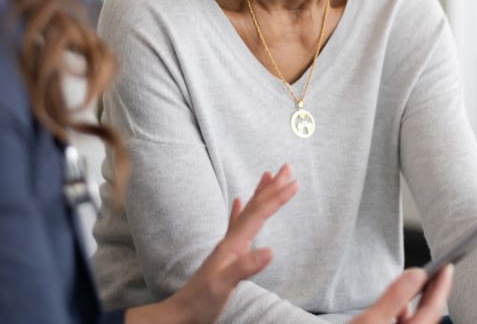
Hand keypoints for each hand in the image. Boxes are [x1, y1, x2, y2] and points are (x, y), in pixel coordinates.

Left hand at [125, 163, 297, 323]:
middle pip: (255, 206)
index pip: (259, 214)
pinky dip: (240, 210)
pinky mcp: (226, 254)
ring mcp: (228, 245)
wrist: (182, 312)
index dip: (277, 197)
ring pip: (248, 211)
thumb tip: (271, 250)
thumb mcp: (223, 285)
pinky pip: (235, 224)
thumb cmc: (201, 301)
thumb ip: (245, 267)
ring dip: (260, 193)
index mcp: (233, 244)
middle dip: (272, 187)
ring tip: (268, 175)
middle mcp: (231, 239)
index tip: (295, 182)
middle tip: (287, 167)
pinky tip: (238, 202)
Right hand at [351, 264, 453, 323]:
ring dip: (420, 303)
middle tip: (438, 272)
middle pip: (430, 316)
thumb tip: (415, 275)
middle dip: (433, 293)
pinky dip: (407, 313)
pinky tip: (401, 308)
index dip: (441, 286)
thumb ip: (395, 296)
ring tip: (419, 285)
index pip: (433, 309)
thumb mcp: (372, 319)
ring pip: (419, 322)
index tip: (447, 267)